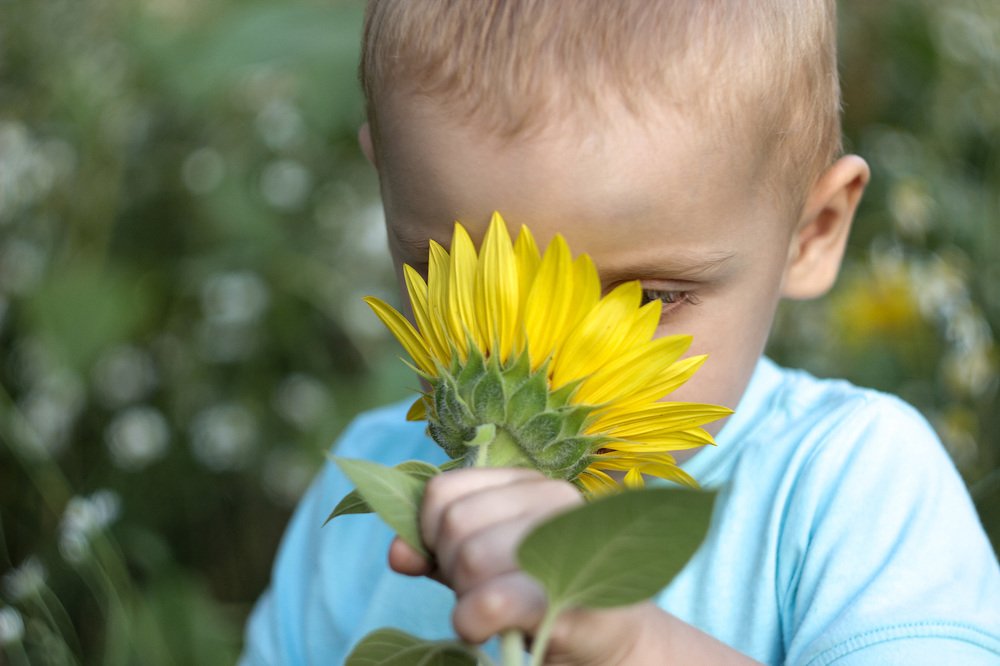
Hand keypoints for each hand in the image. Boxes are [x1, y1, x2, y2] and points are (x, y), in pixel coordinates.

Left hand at [387, 467, 649, 664]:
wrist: (610, 640)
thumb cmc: (542, 594)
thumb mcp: (483, 566)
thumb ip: (438, 551)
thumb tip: (398, 554)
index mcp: (528, 482)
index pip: (442, 491)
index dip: (429, 533)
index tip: (451, 561)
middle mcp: (553, 497)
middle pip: (453, 523)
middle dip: (451, 568)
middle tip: (479, 590)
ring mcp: (568, 540)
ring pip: (469, 558)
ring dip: (465, 598)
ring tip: (493, 609)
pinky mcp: (571, 592)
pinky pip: (491, 601)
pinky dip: (472, 621)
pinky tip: (484, 629)